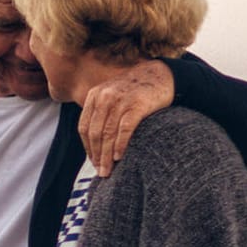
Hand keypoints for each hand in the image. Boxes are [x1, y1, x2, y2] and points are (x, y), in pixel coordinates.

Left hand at [79, 60, 173, 176]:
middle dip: (97, 155)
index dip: (88, 147)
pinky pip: (124, 129)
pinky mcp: (137, 104)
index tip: (93, 161)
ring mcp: (121, 100)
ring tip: (108, 169)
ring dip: (107, 155)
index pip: (84, 127)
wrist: (162, 74)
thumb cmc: (136, 90)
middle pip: (95, 133)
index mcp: (94, 95)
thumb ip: (100, 112)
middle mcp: (104, 97)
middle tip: (101, 171)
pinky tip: (119, 156)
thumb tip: (93, 143)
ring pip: (108, 133)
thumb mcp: (112, 95)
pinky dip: (120, 145)